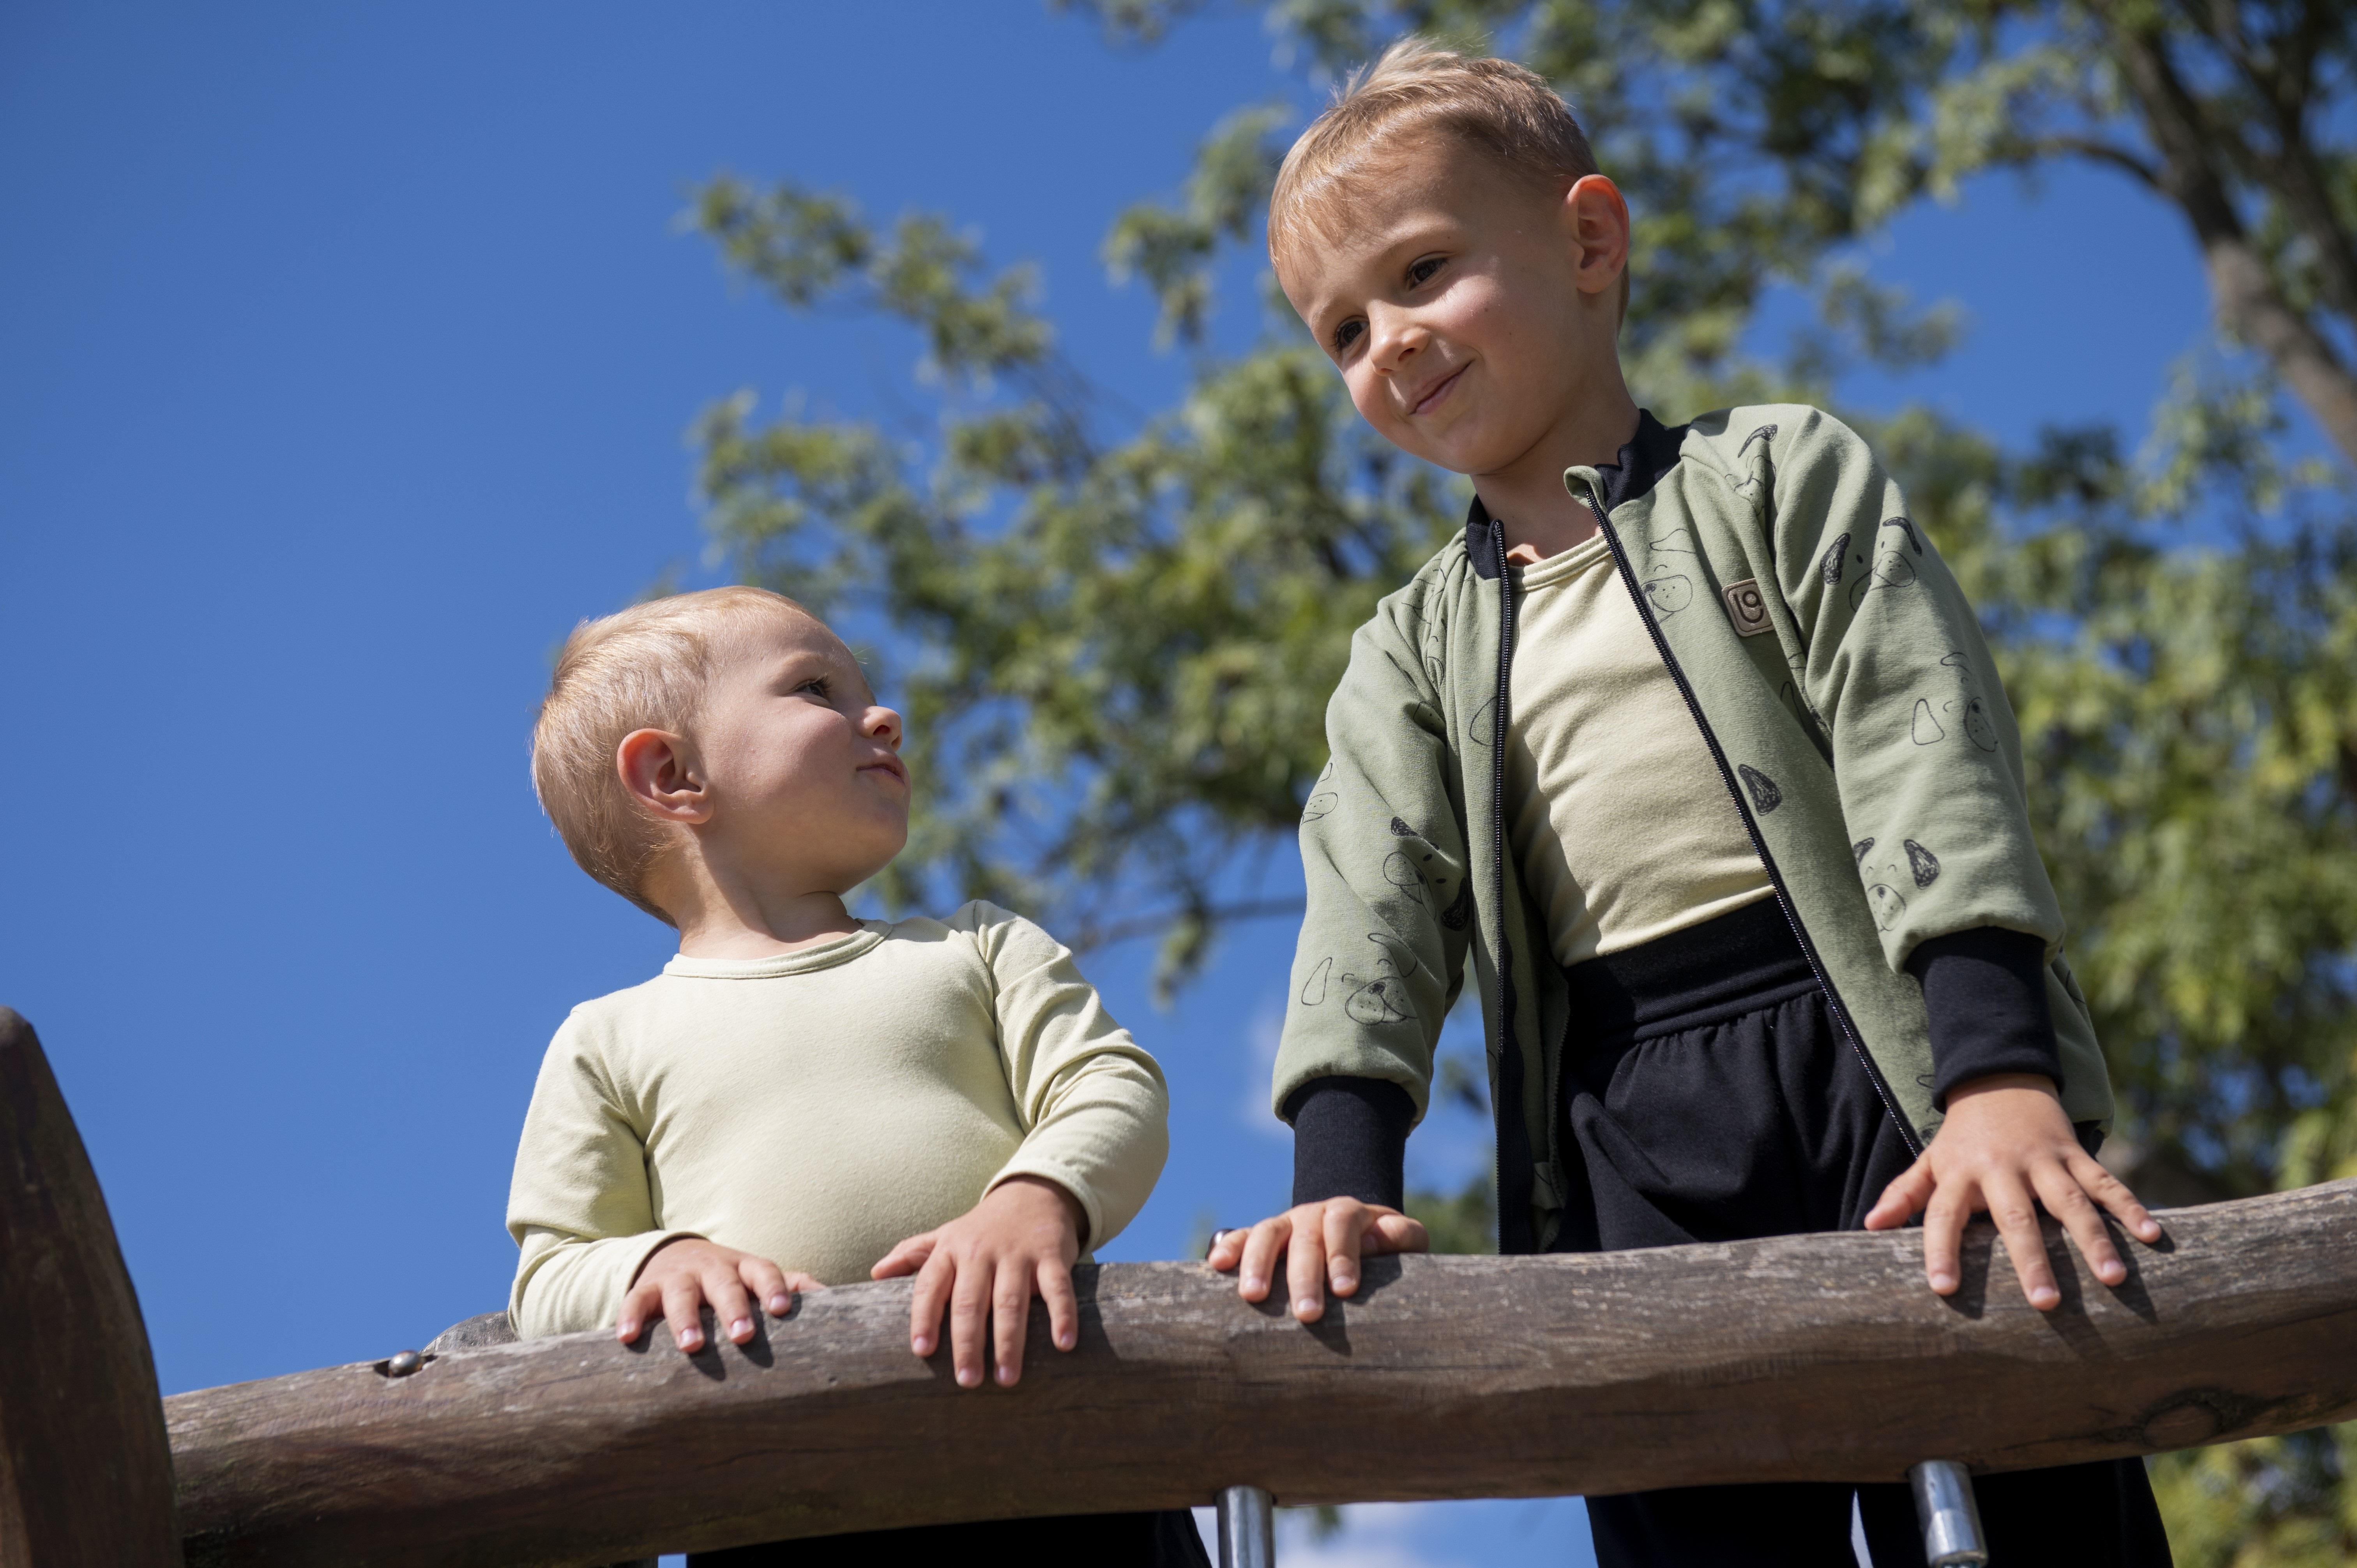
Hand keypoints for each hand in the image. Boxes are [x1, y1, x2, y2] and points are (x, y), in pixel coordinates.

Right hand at [617, 1237, 819, 1352]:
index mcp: (745, 1267)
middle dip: (734, 1308)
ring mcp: (679, 1277)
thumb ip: (796, 1286)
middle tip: (743, 1336)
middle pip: (724, 1284)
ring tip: (691, 1346)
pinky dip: (630, 1317)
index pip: (763, 1270)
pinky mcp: (647, 1288)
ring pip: (681, 1295)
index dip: (774, 1287)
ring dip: (685, 1320)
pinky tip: (627, 1338)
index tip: (782, 1308)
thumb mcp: (759, 1277)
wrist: (676, 1256)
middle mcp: (713, 1268)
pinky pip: (635, 1300)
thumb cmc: (731, 1279)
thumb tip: (842, 1303)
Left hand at [870, 1175, 1084, 1388]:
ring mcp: (1017, 1254)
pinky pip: (1057, 1288)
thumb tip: (875, 1274)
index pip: (931, 1287)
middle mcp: (981, 1252)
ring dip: (1009, 1342)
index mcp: (950, 1251)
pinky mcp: (1051, 1256)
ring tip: (1007, 1378)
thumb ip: (912, 1254)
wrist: (1032, 1193)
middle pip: (970, 1302)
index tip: (922, 1351)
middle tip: (967, 1381)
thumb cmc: (982, 1228)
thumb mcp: (945, 1235)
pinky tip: (1064, 1344)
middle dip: (968, 1343)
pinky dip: (1062, 1315)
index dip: (924, 1318)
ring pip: (1011, 1301)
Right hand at [1205, 1198, 1427, 1321]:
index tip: (1345, 1289)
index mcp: (1348, 1213)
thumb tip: (1375, 1241)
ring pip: (1267, 1233)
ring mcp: (1284, 1224)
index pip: (1343, 1224)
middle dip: (1304, 1277)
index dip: (1343, 1254)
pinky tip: (1216, 1264)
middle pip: (1304, 1238)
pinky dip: (1229, 1247)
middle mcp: (1313, 1214)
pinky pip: (1242, 1236)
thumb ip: (1402, 1236)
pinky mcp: (1261, 1237)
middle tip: (1308, 1315)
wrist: (1353, 1230)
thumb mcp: (1404, 1238)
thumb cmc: (1384, 1247)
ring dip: (1258, 1263)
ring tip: (1253, 1296)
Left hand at [1864, 1073, 2161, 1309]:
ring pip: (2072, 1202)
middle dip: (2032, 1260)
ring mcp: (2045, 1161)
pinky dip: (2130, 1207)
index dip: (1940, 1250)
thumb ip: (1904, 1194)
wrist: (1999, 1081)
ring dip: (2095, 1240)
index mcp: (1961, 1174)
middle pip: (2017, 1217)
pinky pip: (2107, 1183)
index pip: (1944, 1215)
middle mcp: (2003, 1169)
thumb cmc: (1963, 1138)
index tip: (1942, 1288)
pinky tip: (2153, 1236)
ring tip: (2114, 1278)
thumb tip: (1869, 1228)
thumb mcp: (1930, 1161)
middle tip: (2046, 1304)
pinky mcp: (2076, 1154)